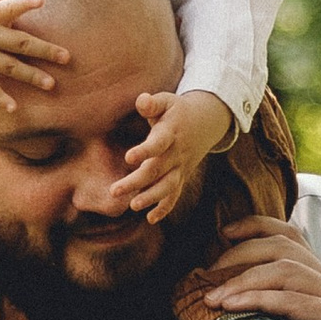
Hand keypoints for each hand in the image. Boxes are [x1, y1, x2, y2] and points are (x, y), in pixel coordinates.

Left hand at [106, 88, 232, 223]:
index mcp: (171, 132)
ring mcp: (180, 167)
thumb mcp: (167, 101)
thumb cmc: (177, 110)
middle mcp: (177, 153)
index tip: (128, 157)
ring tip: (133, 206)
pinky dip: (165, 208)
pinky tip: (150, 219)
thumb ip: (152, 103)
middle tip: (114, 191)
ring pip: (167, 186)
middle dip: (136, 182)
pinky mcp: (181, 176)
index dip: (145, 151)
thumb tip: (141, 100)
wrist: (206, 121)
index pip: (159, 143)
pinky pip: (175, 194)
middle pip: (157, 170)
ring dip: (151, 197)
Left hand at [196, 218, 320, 319]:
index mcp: (315, 280)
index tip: (223, 232)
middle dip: (240, 254)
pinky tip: (233, 306)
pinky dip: (258, 298)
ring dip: (243, 279)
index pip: (289, 235)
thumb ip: (254, 305)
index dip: (255, 226)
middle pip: (283, 246)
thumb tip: (206, 291)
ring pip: (286, 269)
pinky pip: (292, 298)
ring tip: (214, 298)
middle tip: (208, 275)